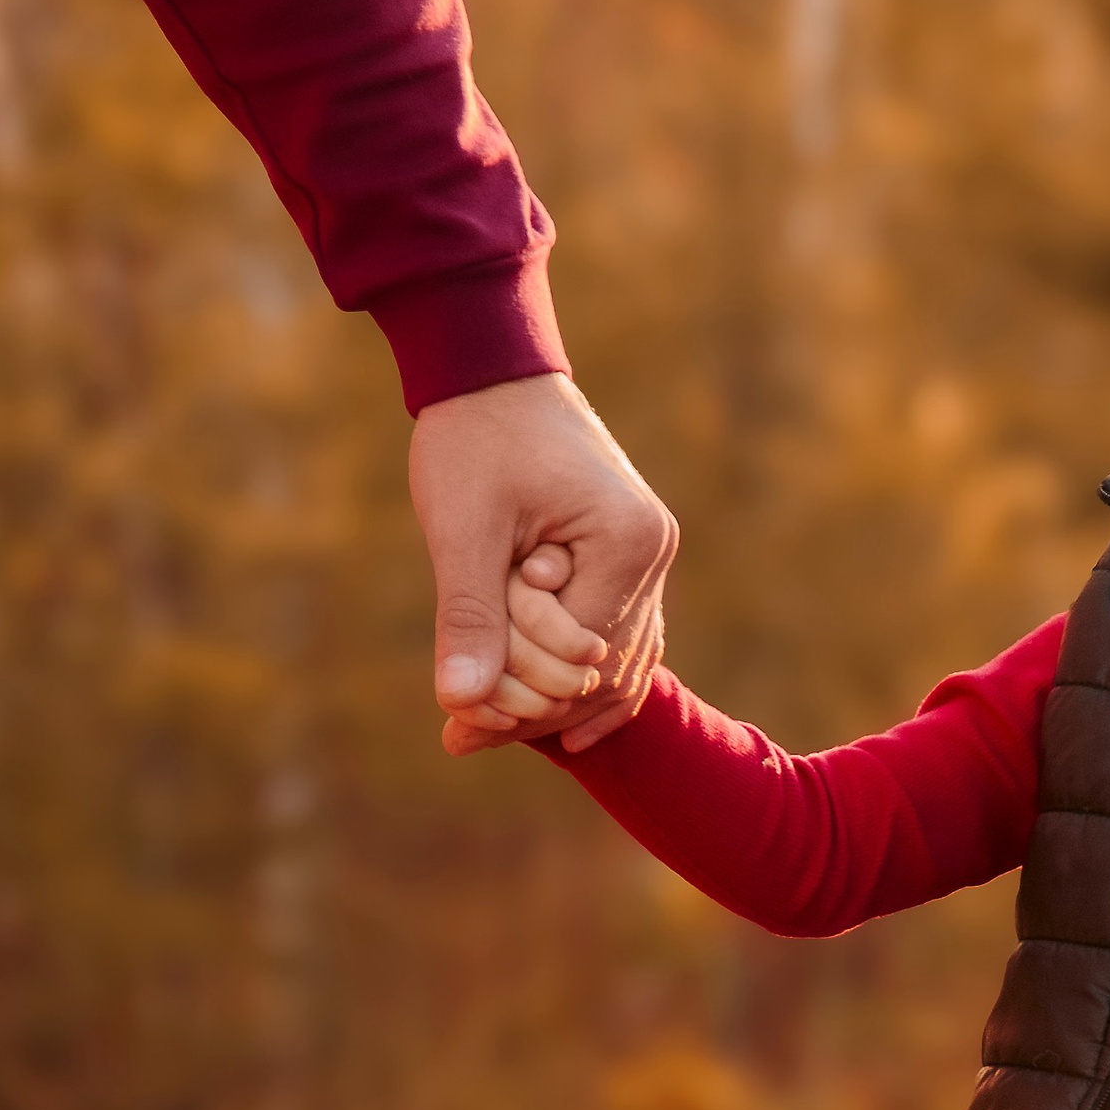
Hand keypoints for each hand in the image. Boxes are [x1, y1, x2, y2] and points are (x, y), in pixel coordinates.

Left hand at [411, 372, 675, 758]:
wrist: (492, 374)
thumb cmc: (476, 439)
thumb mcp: (463, 528)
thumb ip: (467, 616)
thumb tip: (460, 704)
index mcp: (628, 543)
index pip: (579, 655)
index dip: (518, 689)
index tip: (454, 713)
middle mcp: (655, 556)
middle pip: (600, 673)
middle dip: (529, 703)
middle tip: (456, 732)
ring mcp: (650, 562)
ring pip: (614, 669)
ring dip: (550, 702)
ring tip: (476, 736)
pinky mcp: (629, 564)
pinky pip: (620, 645)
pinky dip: (580, 682)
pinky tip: (553, 732)